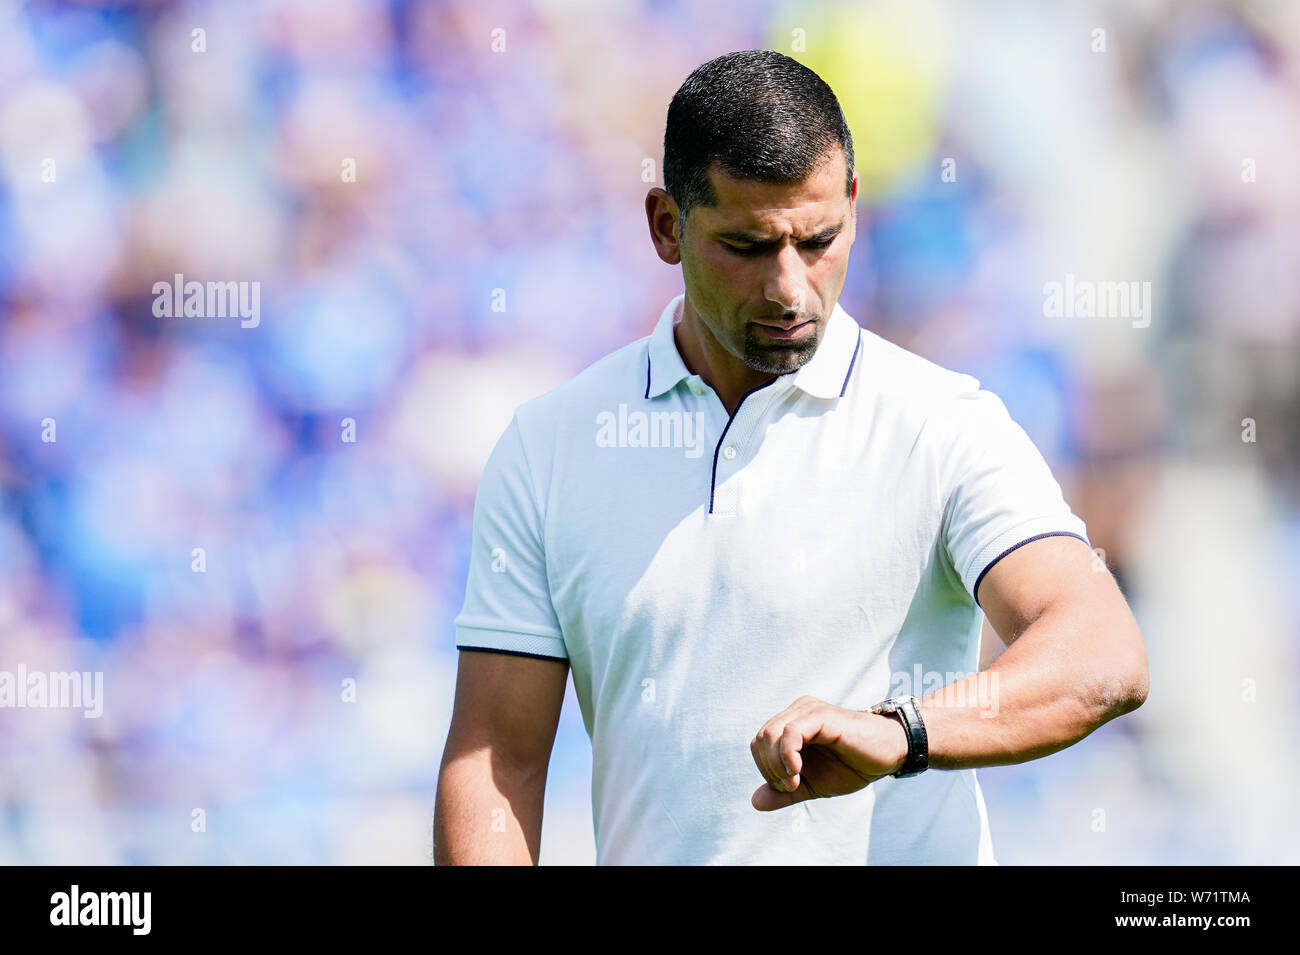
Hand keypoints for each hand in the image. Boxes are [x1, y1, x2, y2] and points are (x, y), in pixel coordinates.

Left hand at [749, 696, 909, 810]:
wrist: (889, 755)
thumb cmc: (853, 766)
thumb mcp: (813, 785)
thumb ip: (784, 792)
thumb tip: (754, 802)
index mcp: (791, 724)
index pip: (758, 743)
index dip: (765, 769)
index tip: (788, 787)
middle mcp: (796, 712)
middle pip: (760, 739)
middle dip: (769, 769)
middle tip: (791, 786)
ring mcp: (808, 711)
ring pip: (770, 734)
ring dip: (776, 765)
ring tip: (795, 780)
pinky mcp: (821, 717)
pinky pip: (790, 733)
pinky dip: (786, 756)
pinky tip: (797, 771)